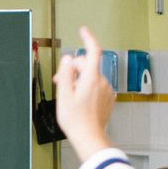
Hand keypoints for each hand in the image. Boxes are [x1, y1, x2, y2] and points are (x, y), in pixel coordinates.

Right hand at [52, 25, 115, 149]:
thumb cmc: (76, 120)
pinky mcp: (108, 99)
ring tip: (69, 95)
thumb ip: (66, 73)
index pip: (93, 51)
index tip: (83, 31)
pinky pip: (97, 86)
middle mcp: (102, 82)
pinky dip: (87, 88)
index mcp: (91, 78)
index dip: (88, 38)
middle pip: (87, 65)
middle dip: (73, 69)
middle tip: (59, 81)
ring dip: (79, 80)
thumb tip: (68, 59)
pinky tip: (79, 100)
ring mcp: (107, 91)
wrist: (89, 138)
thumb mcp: (64, 95)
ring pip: (91, 77)